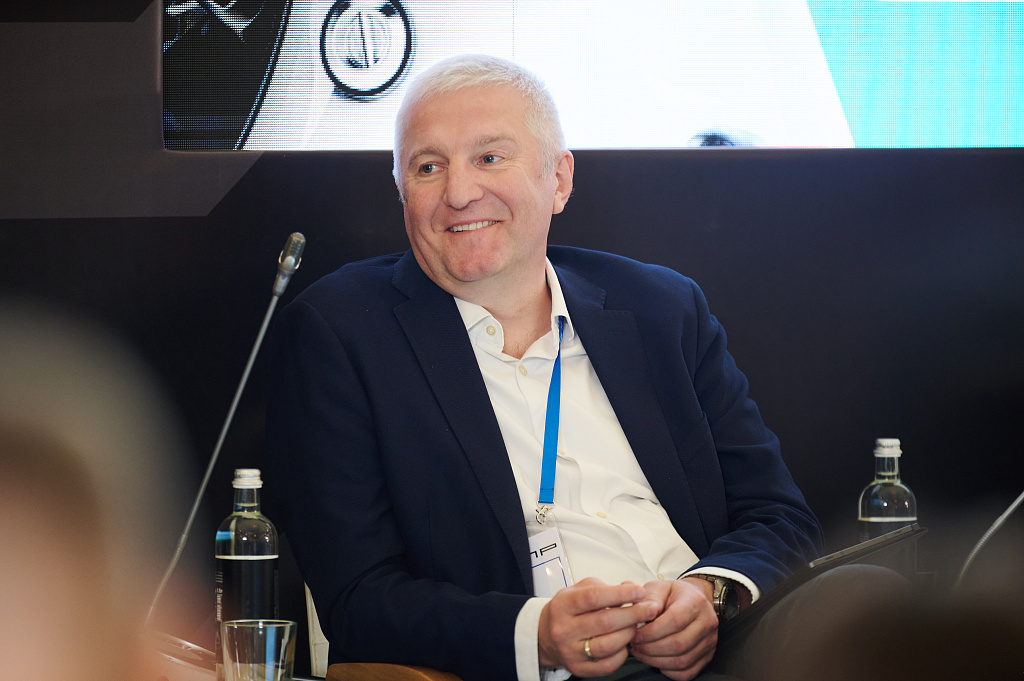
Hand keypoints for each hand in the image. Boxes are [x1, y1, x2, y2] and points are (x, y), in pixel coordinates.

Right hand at [538, 577, 660, 676]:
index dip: (620, 594)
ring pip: (607, 645)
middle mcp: (564, 629)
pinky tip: (625, 643)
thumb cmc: (568, 610)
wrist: (545, 635)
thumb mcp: (579, 590)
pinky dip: (622, 654)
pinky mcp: (578, 668)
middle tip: (650, 609)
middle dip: (633, 614)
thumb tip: (632, 588)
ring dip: (628, 634)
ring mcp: (570, 651)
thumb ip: (605, 587)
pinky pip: (607, 665)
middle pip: (604, 622)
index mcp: (563, 605)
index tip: (639, 591)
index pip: (594, 597)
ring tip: (637, 626)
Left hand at [629, 578, 718, 680]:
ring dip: (656, 661)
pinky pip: (688, 672)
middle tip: (635, 646)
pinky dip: (669, 671)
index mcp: (695, 601)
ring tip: (641, 653)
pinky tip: (656, 661)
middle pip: (679, 644)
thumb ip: (649, 599)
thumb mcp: (658, 587)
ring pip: (683, 661)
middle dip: (651, 649)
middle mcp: (707, 622)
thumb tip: (641, 612)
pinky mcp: (707, 655)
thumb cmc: (672, 595)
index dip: (652, 632)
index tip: (636, 635)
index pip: (675, 621)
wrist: (692, 599)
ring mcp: (710, 641)